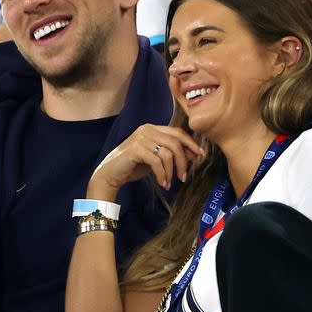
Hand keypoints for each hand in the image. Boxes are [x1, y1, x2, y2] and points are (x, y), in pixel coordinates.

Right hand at [88, 125, 202, 199]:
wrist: (110, 174)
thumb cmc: (133, 166)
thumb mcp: (157, 159)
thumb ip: (172, 154)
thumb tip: (195, 153)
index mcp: (153, 128)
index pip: (177, 132)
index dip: (191, 143)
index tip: (200, 154)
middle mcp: (147, 129)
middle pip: (175, 142)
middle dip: (183, 161)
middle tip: (184, 177)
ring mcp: (141, 138)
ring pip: (168, 153)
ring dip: (172, 171)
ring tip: (169, 183)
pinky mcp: (135, 149)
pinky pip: (157, 162)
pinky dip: (162, 175)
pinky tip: (162, 183)